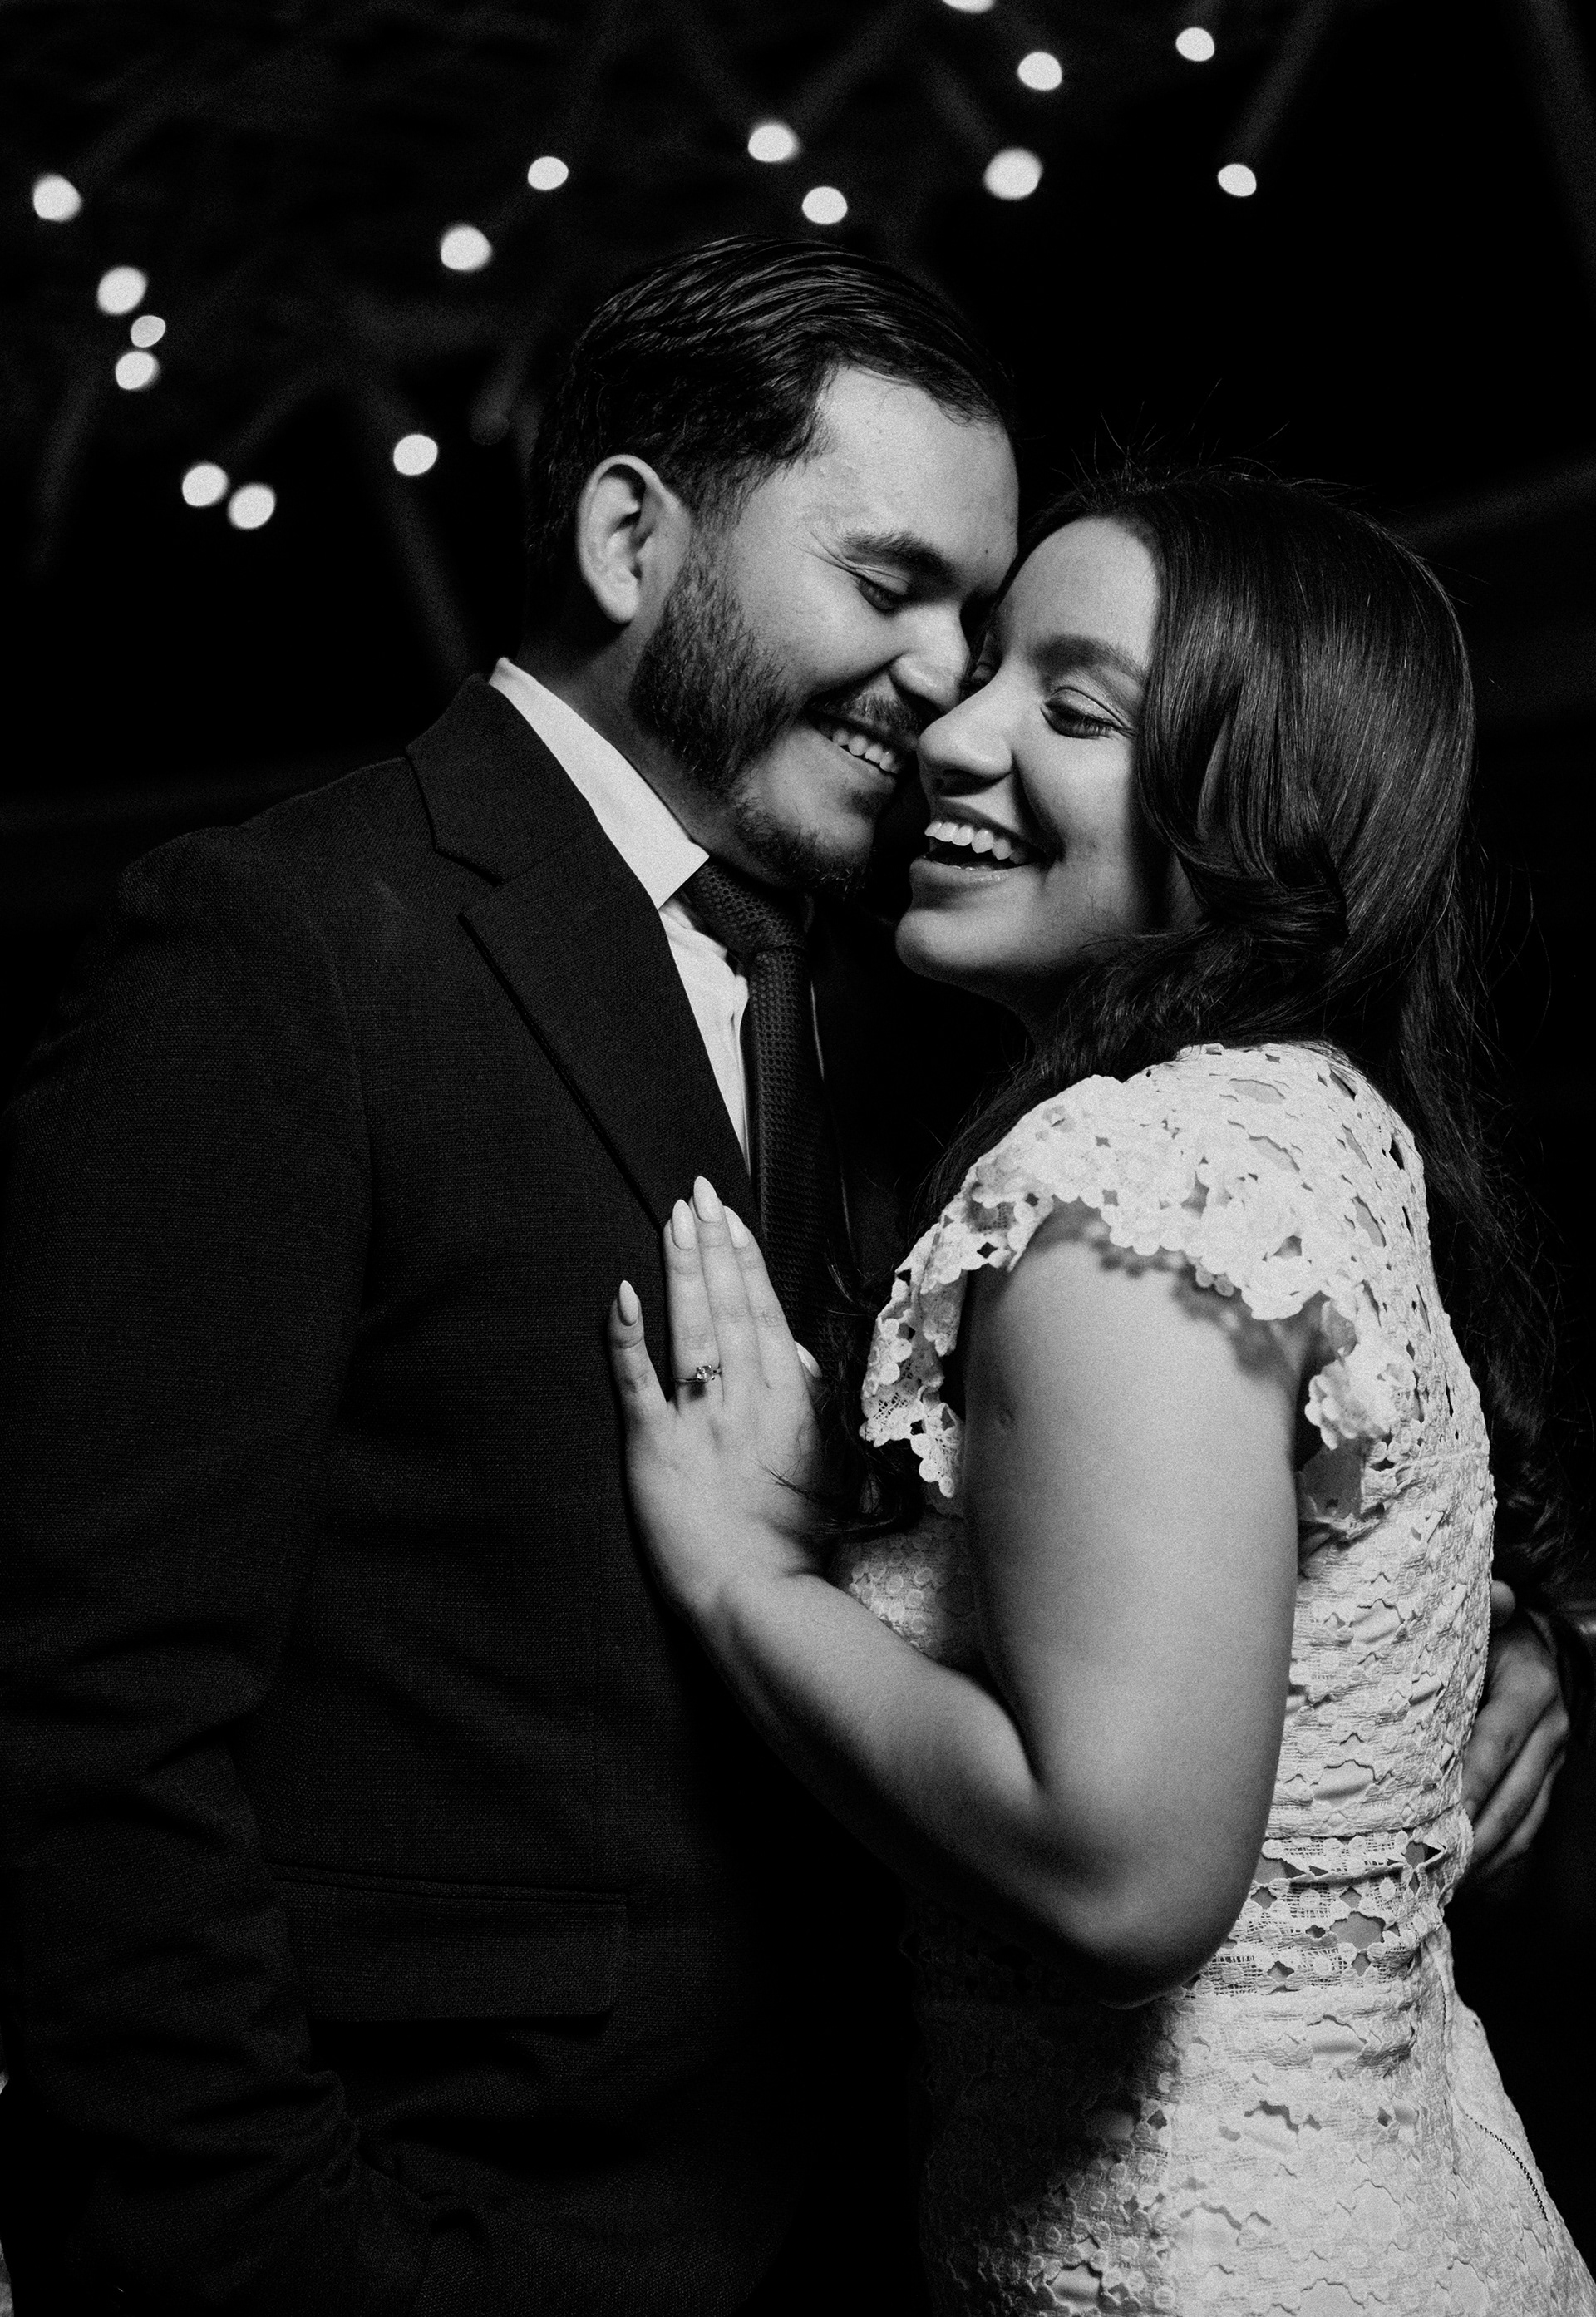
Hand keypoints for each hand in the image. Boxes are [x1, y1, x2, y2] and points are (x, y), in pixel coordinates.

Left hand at [608, 1177, 826, 1623]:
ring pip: (692, 1328)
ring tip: (673, 1219)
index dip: (746, 1260)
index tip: (730, 1216)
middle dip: (712, 1244)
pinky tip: (620, 1294)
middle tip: (695, 1191)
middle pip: (729, 1306)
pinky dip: (628, 1338)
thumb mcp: (828, 1465)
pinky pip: (639, 1384)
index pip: (765, 1312)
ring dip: (683, 1269)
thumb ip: (815, 1404)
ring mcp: (700, 1421)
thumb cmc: (795, 1541)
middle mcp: (747, 1399)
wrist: (758, 1597)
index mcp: (789, 1401)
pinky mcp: (654, 1449)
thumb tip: (802, 1356)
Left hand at [1459, 1582, 1569, 1884]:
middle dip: (1472, 1839)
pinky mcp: (1547, 1778)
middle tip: (1429, 1869)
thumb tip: (1499, 1593)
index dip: (1466, 1788)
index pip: (1493, 1747)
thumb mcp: (1481, 1618)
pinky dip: (1501, 1856)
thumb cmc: (1488, 1630)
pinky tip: (1468, 1876)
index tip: (1433, 1825)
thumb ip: (1485, 1610)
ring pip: (1523, 1821)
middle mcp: (1550, 1730)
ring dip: (1485, 1857)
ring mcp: (1553, 1758)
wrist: (1533, 1639)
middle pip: (1510, 1797)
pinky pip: (1528, 1826)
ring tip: (1443, 1884)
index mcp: (1530, 1690)